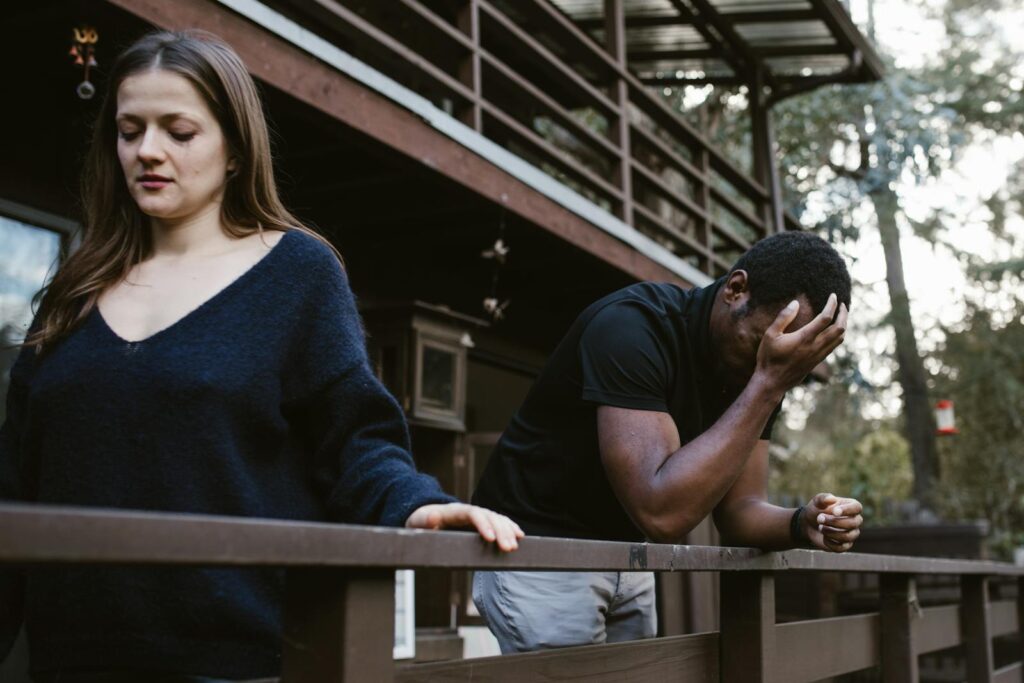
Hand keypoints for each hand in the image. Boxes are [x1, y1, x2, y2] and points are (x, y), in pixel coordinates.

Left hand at [405, 502, 523, 551]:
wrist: (423, 516)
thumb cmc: (420, 522)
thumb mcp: (417, 522)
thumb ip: (424, 522)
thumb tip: (432, 518)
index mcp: (454, 511)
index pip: (473, 514)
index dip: (483, 525)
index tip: (490, 539)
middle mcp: (469, 510)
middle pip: (489, 516)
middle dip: (500, 531)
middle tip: (508, 548)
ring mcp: (477, 515)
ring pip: (496, 518)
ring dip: (508, 531)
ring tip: (514, 546)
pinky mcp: (481, 522)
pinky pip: (499, 522)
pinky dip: (509, 527)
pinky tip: (520, 536)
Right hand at [755, 294, 847, 393]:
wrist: (772, 382)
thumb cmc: (769, 358)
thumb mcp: (770, 335)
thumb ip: (783, 317)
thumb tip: (795, 303)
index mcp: (805, 338)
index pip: (826, 318)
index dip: (832, 305)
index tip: (833, 296)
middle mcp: (815, 346)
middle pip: (839, 328)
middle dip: (843, 314)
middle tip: (842, 304)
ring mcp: (818, 355)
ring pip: (840, 338)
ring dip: (843, 324)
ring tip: (841, 315)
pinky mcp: (818, 361)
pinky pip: (834, 346)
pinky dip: (838, 335)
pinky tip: (833, 331)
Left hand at [802, 493, 862, 552]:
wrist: (809, 524)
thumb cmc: (816, 510)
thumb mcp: (817, 502)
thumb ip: (823, 498)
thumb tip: (832, 499)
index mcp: (850, 507)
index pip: (857, 508)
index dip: (847, 510)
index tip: (834, 511)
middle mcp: (854, 520)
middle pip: (853, 523)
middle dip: (835, 522)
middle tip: (819, 518)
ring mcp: (851, 534)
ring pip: (848, 536)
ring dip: (831, 532)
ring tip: (820, 527)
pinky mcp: (845, 545)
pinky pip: (842, 547)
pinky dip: (830, 543)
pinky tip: (823, 537)